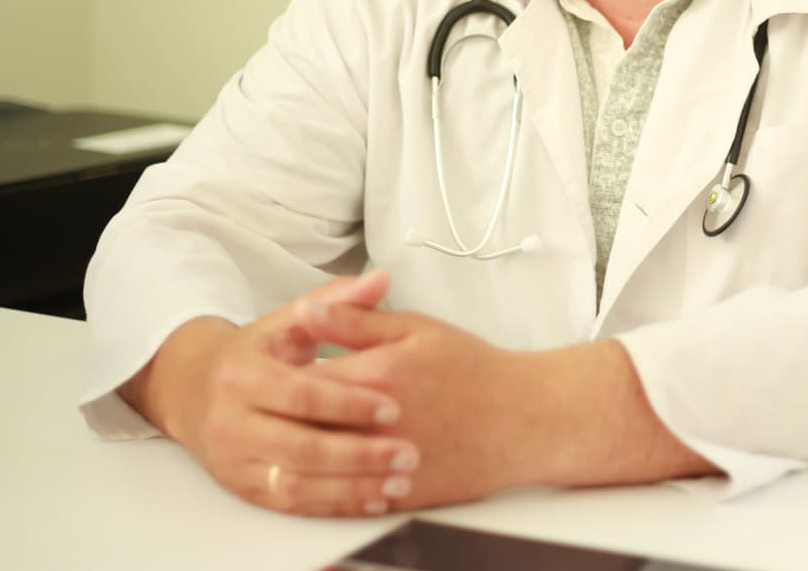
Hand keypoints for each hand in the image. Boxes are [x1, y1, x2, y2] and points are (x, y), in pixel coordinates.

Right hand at [120, 270, 421, 516]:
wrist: (192, 390)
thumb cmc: (255, 352)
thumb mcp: (288, 320)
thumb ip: (337, 301)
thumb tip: (380, 277)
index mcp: (242, 374)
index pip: (300, 393)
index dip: (348, 402)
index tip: (393, 407)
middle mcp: (231, 421)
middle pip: (300, 446)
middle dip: (359, 453)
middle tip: (408, 453)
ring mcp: (234, 460)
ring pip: (295, 484)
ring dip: (351, 487)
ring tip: (398, 481)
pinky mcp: (243, 487)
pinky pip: (292, 504)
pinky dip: (334, 504)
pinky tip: (372, 498)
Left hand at [296, 304, 544, 508]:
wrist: (522, 418)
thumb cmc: (474, 370)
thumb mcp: (416, 328)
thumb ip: (356, 320)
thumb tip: (306, 312)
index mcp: (376, 375)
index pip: (302, 380)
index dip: (287, 378)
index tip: (284, 374)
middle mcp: (377, 424)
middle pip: (305, 427)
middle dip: (289, 418)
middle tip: (287, 409)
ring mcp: (388, 464)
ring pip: (322, 468)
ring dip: (305, 457)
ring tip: (303, 442)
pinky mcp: (400, 493)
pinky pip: (349, 496)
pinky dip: (334, 486)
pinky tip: (334, 471)